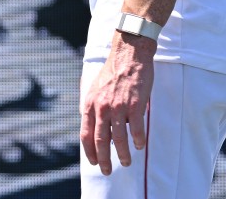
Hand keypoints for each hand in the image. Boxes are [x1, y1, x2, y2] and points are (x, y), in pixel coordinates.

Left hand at [80, 31, 155, 174]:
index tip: (93, 162)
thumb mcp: (95, 88)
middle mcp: (101, 107)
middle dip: (104, 159)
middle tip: (107, 170)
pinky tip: (139, 146)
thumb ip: (92, 106)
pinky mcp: (134, 105)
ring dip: (123, 154)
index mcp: (90, 103)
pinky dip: (137, 140)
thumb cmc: (113, 71)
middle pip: (100, 140)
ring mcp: (118, 107)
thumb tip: (91, 125)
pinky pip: (136, 129)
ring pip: (118, 139)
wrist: (129, 54)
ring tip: (126, 162)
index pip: (86, 134)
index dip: (89, 151)